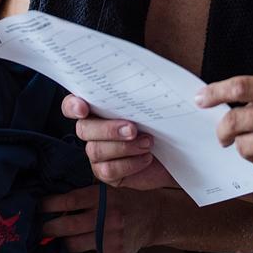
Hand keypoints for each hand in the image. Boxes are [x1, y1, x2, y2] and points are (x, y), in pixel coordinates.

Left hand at [42, 185, 160, 252]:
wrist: (152, 217)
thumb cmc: (123, 201)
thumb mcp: (107, 190)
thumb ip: (85, 195)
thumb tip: (52, 203)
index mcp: (101, 197)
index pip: (68, 201)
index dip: (49, 205)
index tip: (39, 208)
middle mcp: (104, 217)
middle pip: (66, 227)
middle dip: (49, 229)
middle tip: (44, 229)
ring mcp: (109, 239)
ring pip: (72, 246)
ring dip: (65, 244)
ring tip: (63, 240)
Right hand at [62, 94, 176, 189]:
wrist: (180, 152)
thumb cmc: (165, 123)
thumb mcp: (156, 106)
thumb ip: (144, 94)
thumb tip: (147, 79)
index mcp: (99, 108)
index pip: (72, 105)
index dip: (72, 106)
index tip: (84, 107)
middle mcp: (93, 130)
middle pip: (84, 129)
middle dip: (108, 129)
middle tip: (134, 128)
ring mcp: (98, 152)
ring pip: (96, 151)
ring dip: (124, 147)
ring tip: (148, 144)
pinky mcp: (107, 173)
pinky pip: (108, 171)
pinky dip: (129, 164)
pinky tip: (146, 158)